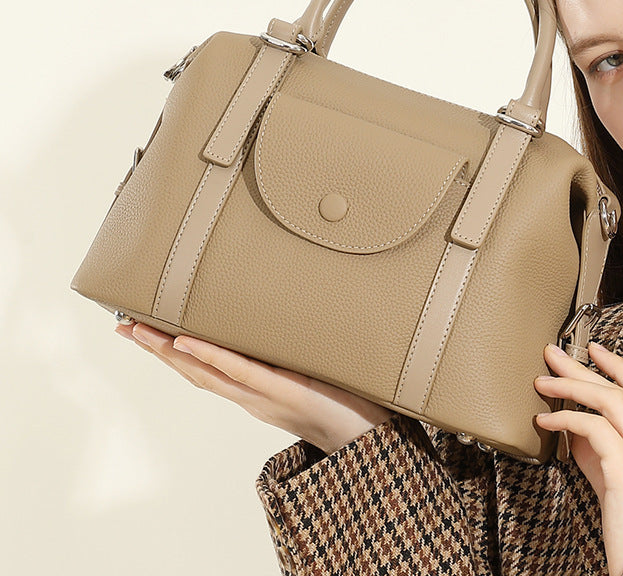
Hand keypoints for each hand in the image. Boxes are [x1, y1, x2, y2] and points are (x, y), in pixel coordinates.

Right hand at [115, 322, 392, 453]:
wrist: (372, 435)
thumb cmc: (345, 400)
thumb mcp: (309, 370)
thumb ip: (289, 350)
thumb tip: (283, 314)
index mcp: (253, 388)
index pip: (203, 368)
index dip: (170, 351)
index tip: (144, 329)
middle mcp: (250, 394)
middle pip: (192, 370)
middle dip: (155, 349)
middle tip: (122, 324)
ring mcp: (263, 393)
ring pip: (206, 371)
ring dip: (168, 351)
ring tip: (139, 329)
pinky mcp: (284, 390)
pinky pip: (241, 372)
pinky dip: (212, 357)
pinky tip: (187, 342)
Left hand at [534, 342, 622, 575]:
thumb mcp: (618, 478)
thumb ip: (601, 446)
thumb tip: (571, 418)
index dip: (621, 368)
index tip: (596, 351)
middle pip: (622, 390)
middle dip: (584, 369)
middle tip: (553, 354)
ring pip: (609, 400)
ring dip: (570, 386)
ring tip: (542, 381)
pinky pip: (592, 427)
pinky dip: (565, 418)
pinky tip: (545, 419)